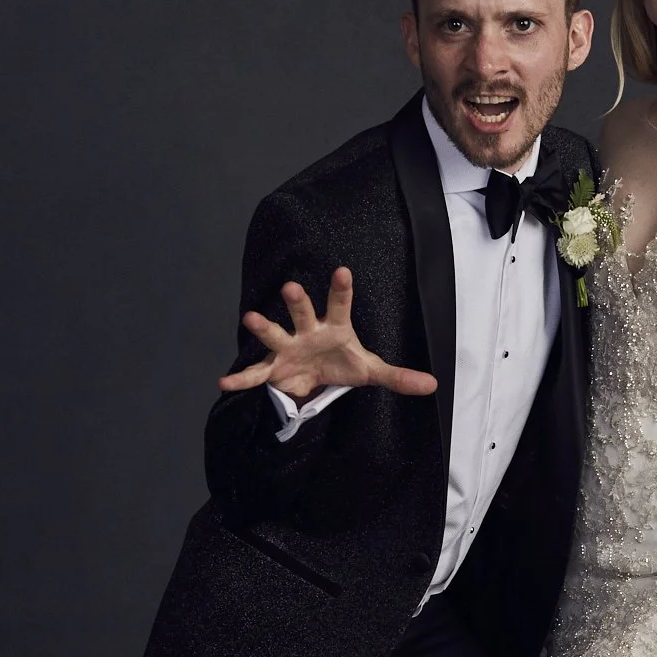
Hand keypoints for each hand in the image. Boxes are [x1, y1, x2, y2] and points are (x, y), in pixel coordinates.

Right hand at [218, 268, 437, 399]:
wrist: (315, 378)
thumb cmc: (342, 363)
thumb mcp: (370, 371)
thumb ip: (398, 376)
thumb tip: (433, 385)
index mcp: (334, 327)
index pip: (341, 305)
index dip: (342, 289)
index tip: (343, 271)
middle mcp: (308, 331)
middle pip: (303, 312)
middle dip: (297, 301)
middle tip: (292, 287)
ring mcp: (288, 347)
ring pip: (275, 334)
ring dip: (264, 326)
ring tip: (251, 317)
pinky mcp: (273, 368)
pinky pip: (256, 374)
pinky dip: (241, 379)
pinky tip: (224, 382)